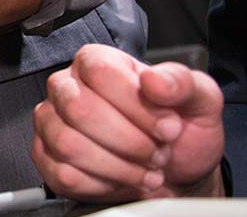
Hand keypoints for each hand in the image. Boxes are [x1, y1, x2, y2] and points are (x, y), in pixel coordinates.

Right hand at [32, 44, 225, 200]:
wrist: (176, 171)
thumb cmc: (180, 131)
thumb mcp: (199, 100)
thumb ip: (181, 82)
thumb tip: (153, 80)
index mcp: (97, 62)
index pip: (100, 72)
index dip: (138, 106)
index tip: (168, 127)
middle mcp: (67, 87)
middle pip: (79, 109)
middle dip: (129, 141)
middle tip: (156, 151)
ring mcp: (51, 122)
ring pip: (69, 144)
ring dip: (118, 166)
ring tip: (144, 167)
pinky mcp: (47, 157)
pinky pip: (64, 174)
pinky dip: (102, 184)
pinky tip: (122, 177)